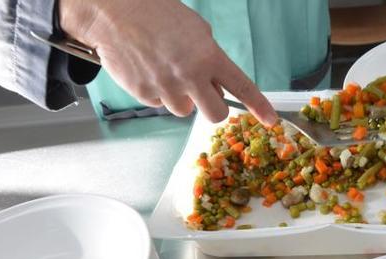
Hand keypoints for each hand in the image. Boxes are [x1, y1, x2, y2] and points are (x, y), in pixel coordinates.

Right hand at [59, 0, 275, 123]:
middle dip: (212, 106)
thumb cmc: (156, 14)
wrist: (113, 11)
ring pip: (185, 110)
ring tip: (165, 69)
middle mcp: (191, 76)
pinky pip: (159, 104)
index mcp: (208, 56)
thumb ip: (210, 58)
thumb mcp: (196, 30)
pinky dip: (157, 92)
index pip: (242, 86)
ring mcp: (167, 88)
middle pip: (215, 113)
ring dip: (181, 97)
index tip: (271, 120)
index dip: (259, 106)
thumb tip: (213, 85)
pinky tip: (147, 68)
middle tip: (201, 90)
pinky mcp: (145, 94)